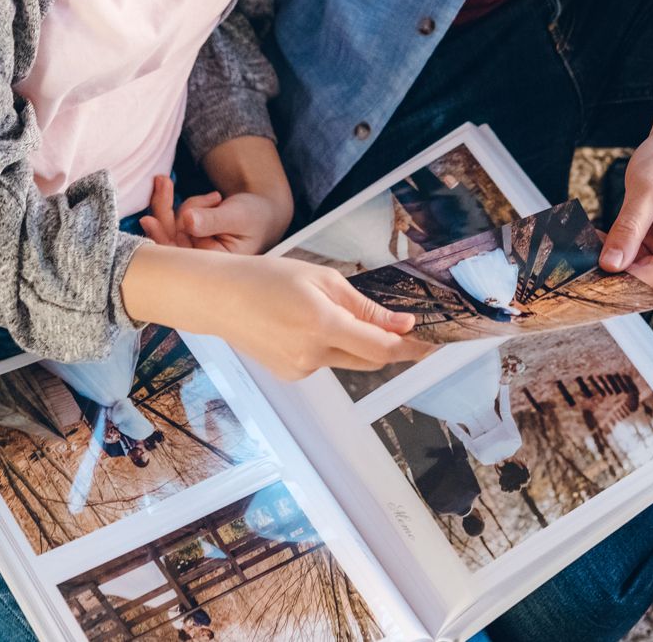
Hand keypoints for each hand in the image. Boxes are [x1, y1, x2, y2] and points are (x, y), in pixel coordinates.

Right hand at [124, 247, 430, 380]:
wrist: (218, 298)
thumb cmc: (267, 278)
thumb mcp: (322, 280)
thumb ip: (363, 307)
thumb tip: (401, 324)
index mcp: (322, 325)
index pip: (381, 348)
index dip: (411, 348)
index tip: (433, 344)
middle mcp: (312, 355)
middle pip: (369, 359)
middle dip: (389, 346)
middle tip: (406, 331)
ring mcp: (299, 369)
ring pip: (346, 359)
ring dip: (355, 342)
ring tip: (327, 312)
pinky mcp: (290, 375)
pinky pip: (324, 361)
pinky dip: (328, 346)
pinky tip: (304, 325)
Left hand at [138, 175, 291, 254]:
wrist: (261, 212)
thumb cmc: (255, 217)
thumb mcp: (238, 216)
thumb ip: (213, 220)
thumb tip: (187, 220)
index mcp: (212, 265)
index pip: (180, 257)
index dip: (161, 240)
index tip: (148, 219)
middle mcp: (197, 260)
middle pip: (168, 238)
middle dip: (164, 208)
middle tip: (163, 181)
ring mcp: (189, 247)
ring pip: (167, 224)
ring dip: (171, 202)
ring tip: (197, 190)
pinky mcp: (184, 235)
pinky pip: (169, 218)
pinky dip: (171, 201)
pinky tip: (183, 191)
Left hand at [601, 121, 652, 287]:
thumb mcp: (646, 189)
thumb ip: (629, 229)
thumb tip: (610, 266)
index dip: (622, 281)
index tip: (589, 280)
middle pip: (647, 275)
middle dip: (614, 268)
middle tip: (579, 261)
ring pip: (638, 267)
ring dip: (612, 258)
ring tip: (585, 244)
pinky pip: (636, 255)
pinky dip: (616, 248)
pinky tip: (595, 238)